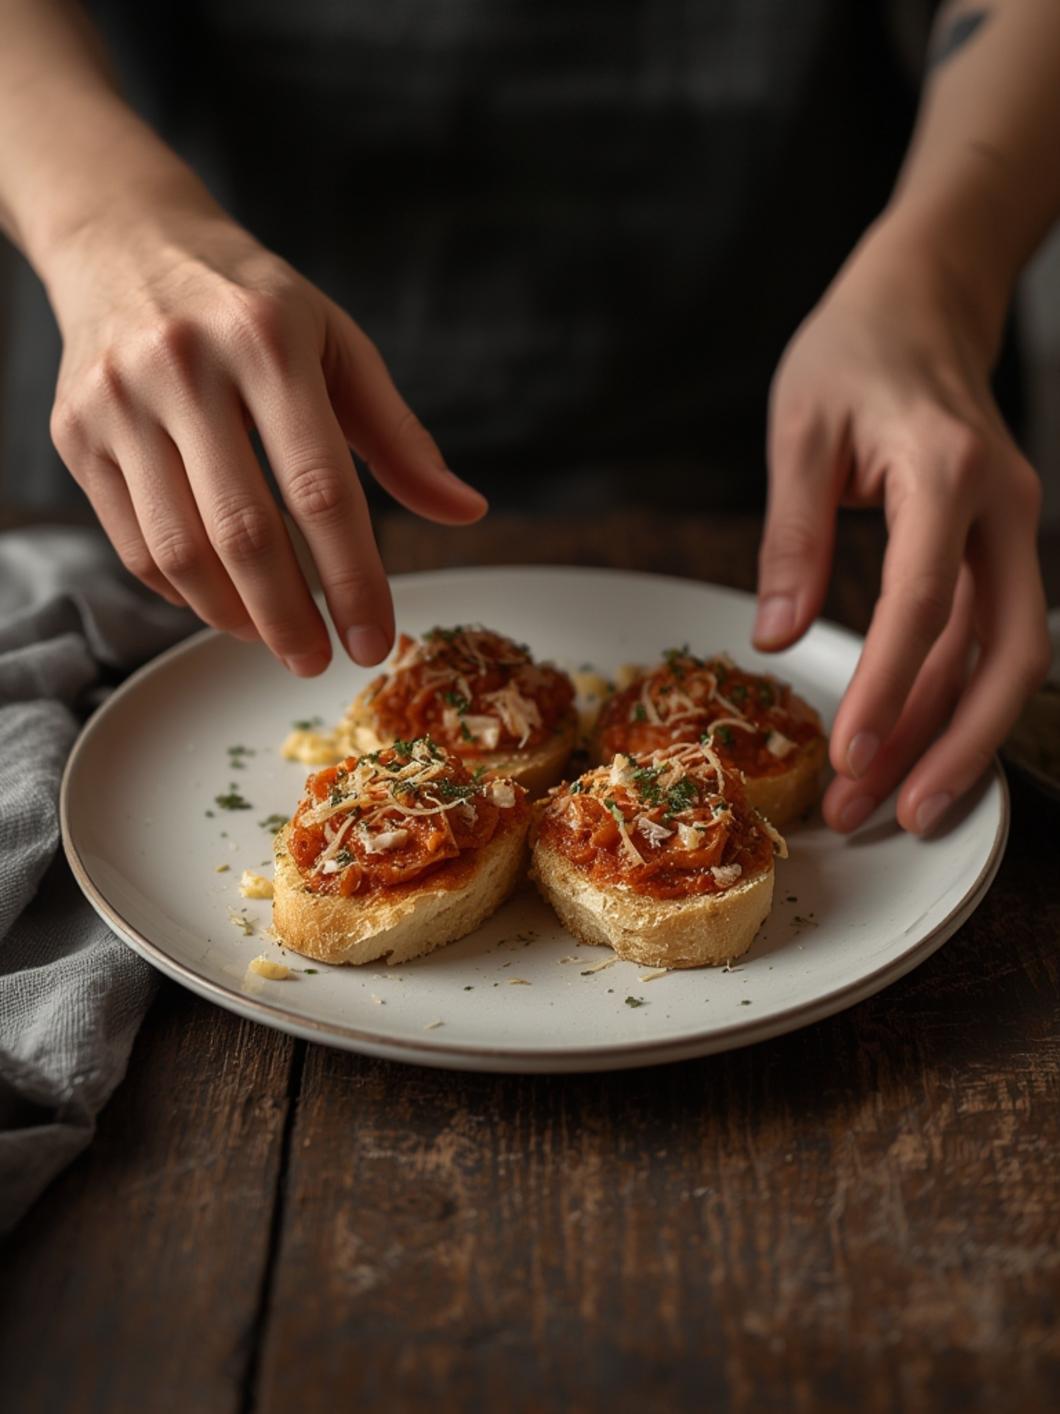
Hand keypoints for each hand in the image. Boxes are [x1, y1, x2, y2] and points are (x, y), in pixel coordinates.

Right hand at [44, 209, 485, 673]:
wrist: (126, 240)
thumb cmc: (252, 303)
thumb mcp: (338, 345)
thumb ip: (399, 436)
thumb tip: (465, 511)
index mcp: (267, 342)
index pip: (321, 489)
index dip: (352, 578)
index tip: (375, 638)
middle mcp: (184, 367)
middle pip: (244, 532)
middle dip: (291, 617)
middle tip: (321, 661)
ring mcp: (118, 402)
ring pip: (179, 550)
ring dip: (235, 616)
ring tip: (277, 639)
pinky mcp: (75, 433)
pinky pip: (133, 544)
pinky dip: (183, 592)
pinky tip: (224, 602)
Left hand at [754, 220, 1049, 834]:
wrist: (924, 301)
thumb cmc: (854, 351)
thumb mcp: (800, 428)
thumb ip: (791, 535)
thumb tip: (775, 637)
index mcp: (944, 470)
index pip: (925, 599)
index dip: (889, 686)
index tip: (850, 754)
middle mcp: (1001, 508)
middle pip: (1006, 652)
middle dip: (953, 745)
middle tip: (893, 816)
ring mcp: (1011, 532)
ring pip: (1002, 659)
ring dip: (949, 737)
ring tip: (884, 804)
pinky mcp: (998, 549)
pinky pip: (984, 640)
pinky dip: (946, 698)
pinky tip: (902, 747)